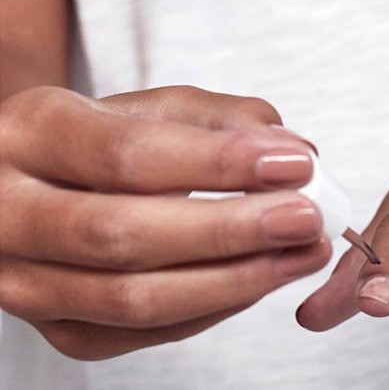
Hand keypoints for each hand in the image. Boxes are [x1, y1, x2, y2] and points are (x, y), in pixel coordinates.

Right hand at [0, 86, 329, 358]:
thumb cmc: (100, 141)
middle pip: (124, 236)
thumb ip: (222, 120)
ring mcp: (24, 282)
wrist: (31, 186)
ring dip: (236, 280)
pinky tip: (262, 278)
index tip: (295, 164)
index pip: (127, 156)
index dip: (218, 164)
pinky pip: (146, 332)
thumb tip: (297, 149)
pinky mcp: (58, 330)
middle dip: (231, 231)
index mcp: (31, 135)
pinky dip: (215, 307)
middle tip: (306, 217)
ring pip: (134, 299)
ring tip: (302, 254)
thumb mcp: (148, 109)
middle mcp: (7, 213)